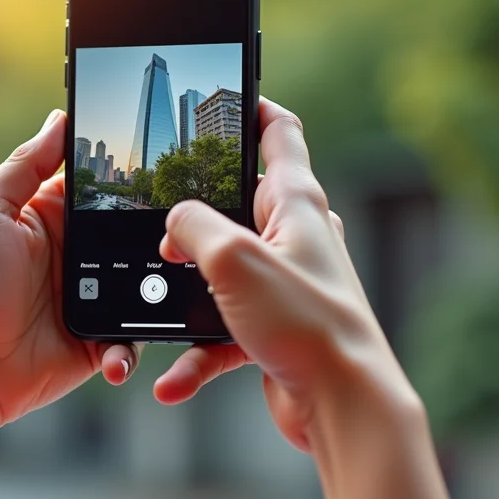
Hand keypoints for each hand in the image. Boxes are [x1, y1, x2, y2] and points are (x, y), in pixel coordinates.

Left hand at [0, 110, 138, 428]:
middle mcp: (78, 255)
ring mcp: (94, 297)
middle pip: (132, 233)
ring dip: (154, 290)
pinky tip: (114, 349)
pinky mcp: (102, 339)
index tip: (158, 161)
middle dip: (156, 232)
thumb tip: (59, 119)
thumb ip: (25, 164)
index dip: (127, 174)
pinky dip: (130, 344)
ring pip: (146, 284)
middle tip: (179, 231)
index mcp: (52, 217)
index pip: (99, 186)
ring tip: (156, 294)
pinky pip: (135, 336)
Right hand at [147, 98, 421, 451]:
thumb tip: (175, 225)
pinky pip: (222, 335)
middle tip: (156, 209)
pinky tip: (170, 382)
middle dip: (194, 210)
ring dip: (185, 296)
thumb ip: (194, 227)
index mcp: (296, 204)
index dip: (251, 106)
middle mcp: (296, 239)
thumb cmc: (307, 326)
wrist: (344, 407)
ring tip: (154, 306)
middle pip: (239, 203)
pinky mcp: (275, 331)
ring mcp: (286, 286)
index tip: (224, 91)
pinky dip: (195, 356)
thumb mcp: (233, 259)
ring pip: (222, 276)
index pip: (278, 133)